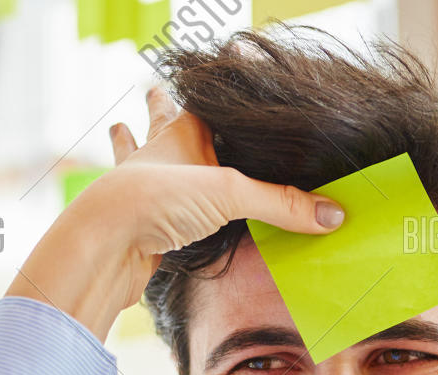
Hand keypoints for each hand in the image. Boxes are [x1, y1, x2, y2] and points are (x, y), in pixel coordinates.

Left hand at [6, 87, 344, 339]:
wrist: (104, 243)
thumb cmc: (157, 199)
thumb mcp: (231, 194)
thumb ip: (282, 203)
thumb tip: (333, 214)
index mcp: (181, 133)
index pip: (201, 103)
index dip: (212, 91)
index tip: (222, 69)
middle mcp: (158, 156)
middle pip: (158, 123)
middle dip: (158, 109)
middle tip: (151, 90)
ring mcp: (141, 189)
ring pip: (136, 160)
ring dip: (131, 147)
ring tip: (120, 131)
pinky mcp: (132, 226)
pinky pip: (140, 208)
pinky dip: (139, 203)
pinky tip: (137, 207)